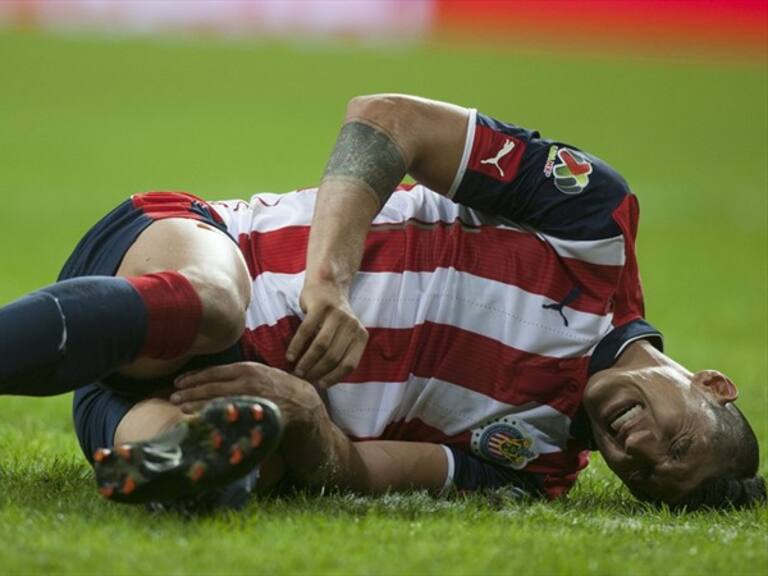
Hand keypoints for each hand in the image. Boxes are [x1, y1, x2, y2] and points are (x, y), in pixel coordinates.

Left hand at [171, 363, 321, 426]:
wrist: (302, 403)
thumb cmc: (276, 387)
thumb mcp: (259, 373)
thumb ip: (239, 374)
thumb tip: (212, 378)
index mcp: (246, 368)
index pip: (214, 372)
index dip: (194, 377)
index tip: (178, 382)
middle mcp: (247, 381)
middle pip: (211, 386)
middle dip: (190, 392)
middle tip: (173, 398)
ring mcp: (251, 399)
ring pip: (217, 401)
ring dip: (196, 405)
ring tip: (181, 408)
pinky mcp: (254, 414)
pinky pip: (230, 416)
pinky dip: (214, 418)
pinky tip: (202, 420)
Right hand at [285, 281, 368, 387]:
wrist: (327, 285)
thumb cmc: (333, 317)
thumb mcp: (343, 334)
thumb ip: (339, 352)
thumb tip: (322, 381)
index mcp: (360, 336)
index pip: (350, 364)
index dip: (334, 377)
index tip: (320, 385)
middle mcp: (352, 325)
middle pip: (333, 357)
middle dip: (316, 371)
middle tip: (303, 379)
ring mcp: (337, 315)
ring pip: (320, 346)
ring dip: (306, 362)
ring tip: (296, 371)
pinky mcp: (320, 306)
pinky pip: (306, 331)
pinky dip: (296, 346)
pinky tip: (290, 356)